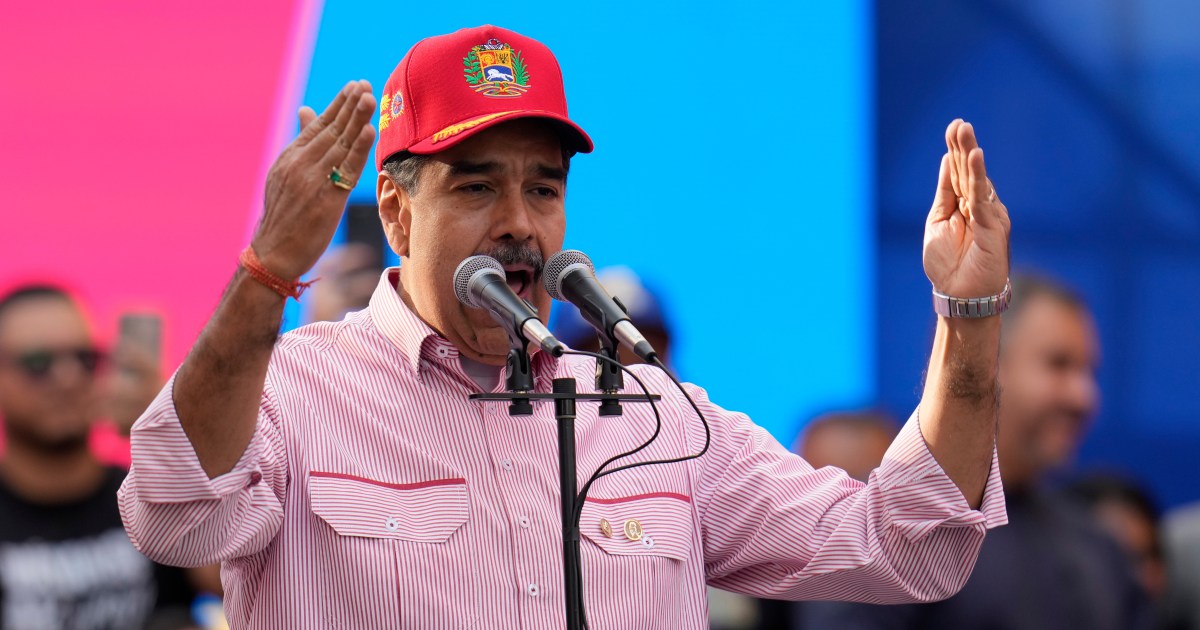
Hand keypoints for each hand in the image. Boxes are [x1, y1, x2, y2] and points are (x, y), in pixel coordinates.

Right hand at [252, 80, 376, 278]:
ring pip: (339, 145)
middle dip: (349, 105)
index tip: (353, 86)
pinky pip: (346, 170)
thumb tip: (305, 109)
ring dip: (355, 119)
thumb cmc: (284, 216)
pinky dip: (358, 149)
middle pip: (331, 130)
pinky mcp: (326, 200)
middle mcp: (300, 165)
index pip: (318, 125)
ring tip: (369, 96)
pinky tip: (368, 131)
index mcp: (290, 157)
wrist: (273, 253)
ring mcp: (312, 181)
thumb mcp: (285, 174)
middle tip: (365, 84)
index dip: (337, 105)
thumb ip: (300, 143)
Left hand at [922, 119, 1010, 298]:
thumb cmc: (948, 265)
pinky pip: (983, 197)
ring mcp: (989, 215)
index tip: (953, 127)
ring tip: (965, 130)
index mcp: (966, 206)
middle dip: (963, 146)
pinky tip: (975, 157)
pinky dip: (978, 176)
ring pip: (977, 179)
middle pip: (969, 171)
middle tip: (958, 122)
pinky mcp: (993, 225)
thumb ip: (945, 194)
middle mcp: (981, 207)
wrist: (959, 295)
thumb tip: (947, 162)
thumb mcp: (938, 222)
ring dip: (970, 154)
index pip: (960, 173)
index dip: (956, 151)